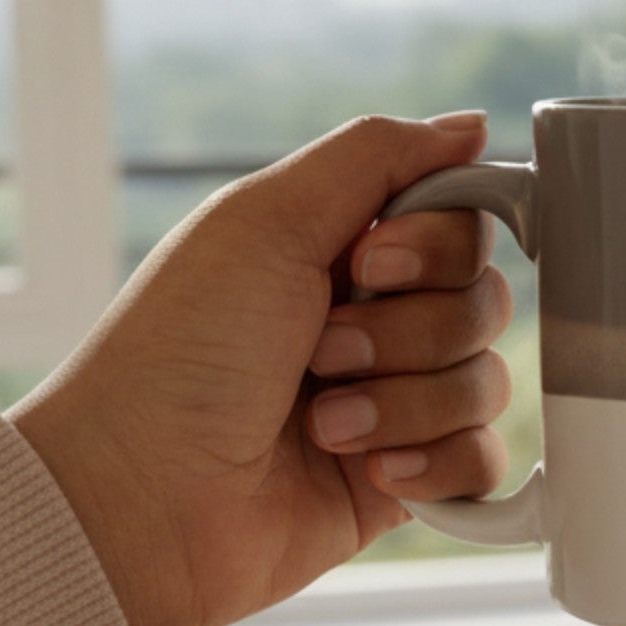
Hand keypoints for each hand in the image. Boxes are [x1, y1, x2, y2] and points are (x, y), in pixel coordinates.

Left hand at [12, 113, 512, 625]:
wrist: (140, 499)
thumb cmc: (179, 355)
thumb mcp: (265, 219)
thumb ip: (377, 155)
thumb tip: (472, 127)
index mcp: (341, 251)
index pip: (461, 223)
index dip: (434, 245)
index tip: (367, 264)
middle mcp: (373, 322)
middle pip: (483, 301)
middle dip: (408, 331)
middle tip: (321, 352)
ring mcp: (392, 405)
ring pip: (485, 382)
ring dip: (404, 403)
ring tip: (323, 425)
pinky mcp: (403, 483)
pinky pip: (482, 461)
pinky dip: (433, 466)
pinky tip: (368, 473)